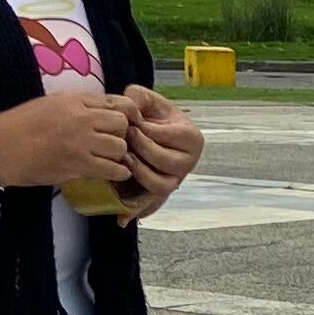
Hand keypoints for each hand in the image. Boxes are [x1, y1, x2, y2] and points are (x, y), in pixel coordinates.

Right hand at [0, 90, 136, 195]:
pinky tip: (113, 173)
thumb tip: (102, 113)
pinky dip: (118, 172)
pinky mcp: (78, 165)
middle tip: (115, 143)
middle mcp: (81, 118)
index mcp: (75, 100)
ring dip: (120, 155)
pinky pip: (113, 169)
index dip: (126, 114)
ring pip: (120, 147)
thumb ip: (78, 106)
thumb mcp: (51, 104)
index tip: (124, 123)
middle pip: (122, 124)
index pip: (116, 102)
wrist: (1, 147)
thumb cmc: (21, 126)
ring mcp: (81, 142)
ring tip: (111, 159)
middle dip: (123, 134)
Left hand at [115, 84, 203, 220]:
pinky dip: (136, 211)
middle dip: (143, 149)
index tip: (133, 123)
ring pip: (160, 185)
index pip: (173, 136)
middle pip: (166, 162)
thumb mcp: (145, 98)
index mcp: (192, 139)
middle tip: (125, 138)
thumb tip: (130, 112)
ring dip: (139, 172)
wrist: (147, 128)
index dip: (150, 130)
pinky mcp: (159, 193)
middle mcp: (188, 163)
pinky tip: (121, 218)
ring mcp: (174, 180)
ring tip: (123, 160)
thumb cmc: (149, 113)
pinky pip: (150, 205)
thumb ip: (137, 97)